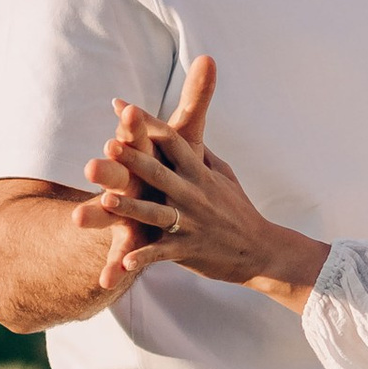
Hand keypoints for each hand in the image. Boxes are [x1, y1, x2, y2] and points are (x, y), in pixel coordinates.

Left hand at [75, 56, 330, 308]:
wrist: (261, 250)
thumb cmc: (238, 210)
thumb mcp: (224, 175)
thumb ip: (200, 154)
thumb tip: (183, 129)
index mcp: (198, 173)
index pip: (171, 140)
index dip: (147, 122)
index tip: (121, 106)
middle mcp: (193, 194)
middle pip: (159, 173)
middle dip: (134, 160)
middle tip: (108, 146)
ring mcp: (190, 223)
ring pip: (155, 214)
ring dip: (131, 209)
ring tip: (106, 201)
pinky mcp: (188, 250)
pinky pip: (161, 254)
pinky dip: (144, 258)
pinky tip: (125, 263)